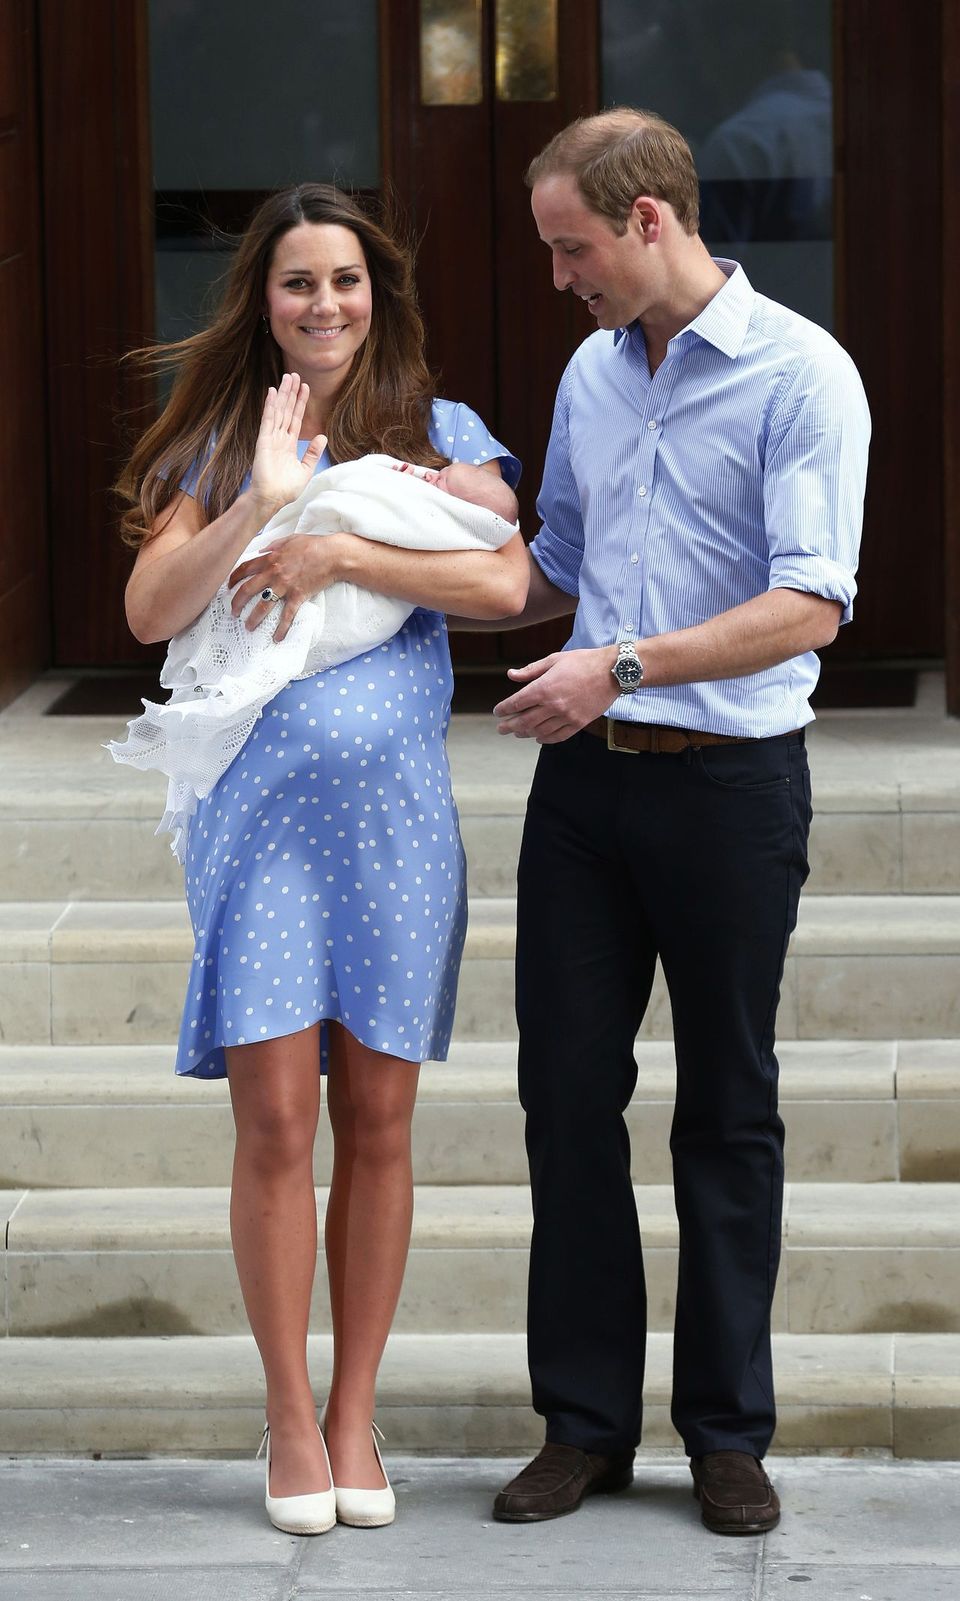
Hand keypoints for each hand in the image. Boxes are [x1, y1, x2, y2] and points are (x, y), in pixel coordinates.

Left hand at [229, 533, 351, 642]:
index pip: (244, 569)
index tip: (229, 587)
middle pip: (247, 590)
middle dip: (237, 603)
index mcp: (270, 559)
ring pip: (263, 605)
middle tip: (233, 612)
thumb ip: (273, 545)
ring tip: (248, 627)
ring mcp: (285, 586)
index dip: (233, 578)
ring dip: (253, 618)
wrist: (332, 555)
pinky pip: (287, 615)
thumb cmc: (313, 545)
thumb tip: (261, 550)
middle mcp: (273, 573)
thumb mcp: (289, 539)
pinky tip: (277, 638)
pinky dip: (282, 628)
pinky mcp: (298, 596)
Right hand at [248, 372, 326, 516]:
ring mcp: (271, 438)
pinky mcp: (264, 441)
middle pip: (287, 410)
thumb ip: (313, 453)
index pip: (296, 419)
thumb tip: (322, 436)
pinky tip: (273, 392)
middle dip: (291, 393)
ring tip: (287, 377)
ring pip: (278, 411)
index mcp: (289, 444)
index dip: (300, 403)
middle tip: (294, 374)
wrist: (272, 499)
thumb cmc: (286, 489)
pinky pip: (268, 420)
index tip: (304, 388)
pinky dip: (271, 406)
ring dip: (283, 394)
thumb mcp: (306, 470)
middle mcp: (279, 438)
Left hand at [494, 646, 620, 741]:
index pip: (517, 703)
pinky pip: (558, 736)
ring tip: (517, 733)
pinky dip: (545, 739)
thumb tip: (510, 675)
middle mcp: (553, 705)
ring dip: (525, 733)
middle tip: (501, 729)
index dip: (504, 709)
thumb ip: (531, 670)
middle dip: (509, 726)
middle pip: (524, 721)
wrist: (612, 671)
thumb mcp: (554, 660)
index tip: (498, 712)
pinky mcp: (579, 723)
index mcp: (544, 688)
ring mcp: (566, 716)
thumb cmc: (582, 662)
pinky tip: (538, 737)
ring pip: (539, 730)